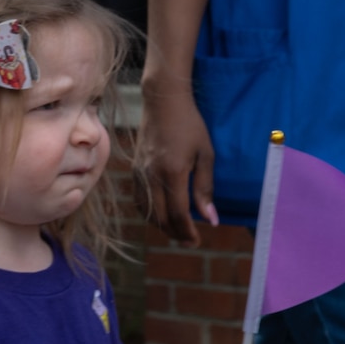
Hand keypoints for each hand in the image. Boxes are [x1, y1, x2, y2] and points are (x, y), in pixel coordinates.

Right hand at [140, 80, 217, 244]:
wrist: (162, 102)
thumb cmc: (190, 125)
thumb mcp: (206, 155)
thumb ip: (205, 188)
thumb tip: (209, 219)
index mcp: (172, 173)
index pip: (179, 214)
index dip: (188, 232)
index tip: (197, 241)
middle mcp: (152, 176)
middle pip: (161, 217)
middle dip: (175, 233)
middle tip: (189, 241)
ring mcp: (140, 173)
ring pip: (147, 211)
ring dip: (162, 226)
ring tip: (176, 231)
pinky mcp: (134, 169)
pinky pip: (139, 200)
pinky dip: (149, 213)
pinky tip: (160, 214)